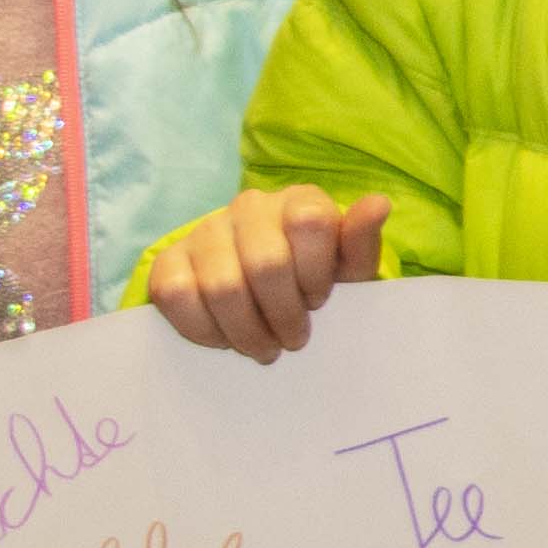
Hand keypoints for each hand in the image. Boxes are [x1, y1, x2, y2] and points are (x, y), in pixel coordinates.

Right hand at [146, 187, 388, 359]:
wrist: (261, 286)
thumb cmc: (314, 275)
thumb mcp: (348, 267)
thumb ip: (362, 241)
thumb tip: (379, 204)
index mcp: (299, 201)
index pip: (311, 224)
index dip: (316, 274)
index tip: (319, 299)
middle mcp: (249, 207)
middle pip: (265, 265)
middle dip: (284, 315)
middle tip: (293, 339)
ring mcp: (205, 230)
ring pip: (221, 287)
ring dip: (247, 331)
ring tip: (265, 346)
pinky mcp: (169, 260)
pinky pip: (176, 297)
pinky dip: (205, 330)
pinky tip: (227, 338)